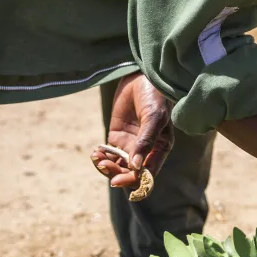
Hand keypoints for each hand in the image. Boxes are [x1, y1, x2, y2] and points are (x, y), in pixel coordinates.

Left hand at [90, 73, 173, 188]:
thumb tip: (135, 167)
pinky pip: (108, 154)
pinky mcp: (117, 136)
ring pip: (118, 165)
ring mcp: (131, 144)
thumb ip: (145, 142)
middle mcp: (146, 150)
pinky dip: (101, 157)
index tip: (118, 180)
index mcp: (160, 148)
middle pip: (130, 173)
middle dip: (116, 173)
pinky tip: (96, 153)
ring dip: (106, 166)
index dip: (133, 180)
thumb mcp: (154, 117)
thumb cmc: (155, 96)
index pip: (147, 173)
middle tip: (104, 166)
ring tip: (97, 158)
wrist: (142, 76)